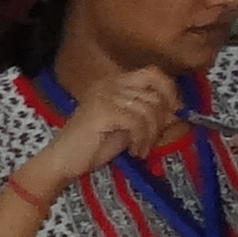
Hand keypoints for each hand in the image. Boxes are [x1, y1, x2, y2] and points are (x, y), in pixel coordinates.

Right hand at [22, 63, 174, 192]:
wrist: (61, 162)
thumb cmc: (91, 146)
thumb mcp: (128, 128)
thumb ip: (148, 116)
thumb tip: (176, 113)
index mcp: (114, 83)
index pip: (152, 73)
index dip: (169, 90)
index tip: (175, 111)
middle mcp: (109, 84)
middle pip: (154, 94)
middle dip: (160, 122)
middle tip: (150, 141)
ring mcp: (105, 95)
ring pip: (148, 109)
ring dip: (150, 135)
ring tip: (140, 149)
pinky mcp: (103, 110)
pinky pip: (138, 122)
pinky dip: (141, 139)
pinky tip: (134, 151)